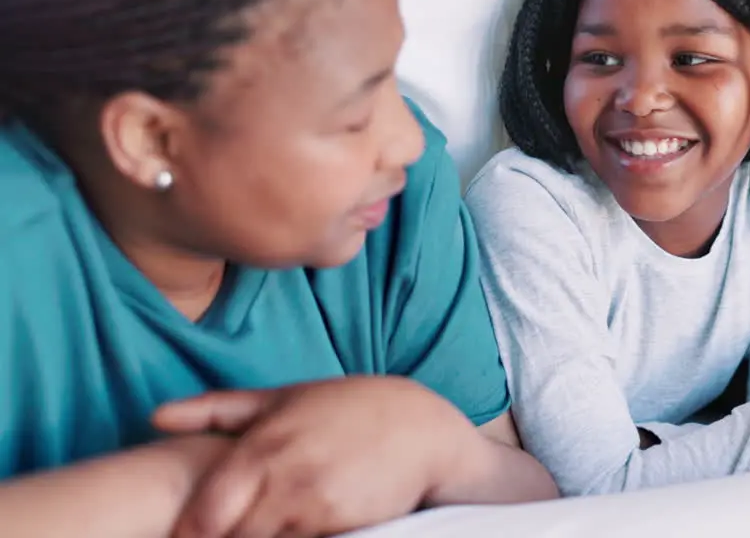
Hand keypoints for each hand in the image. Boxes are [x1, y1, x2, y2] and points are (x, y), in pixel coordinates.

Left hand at [153, 376, 488, 537]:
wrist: (422, 426)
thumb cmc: (348, 409)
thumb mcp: (284, 397)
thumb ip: (218, 409)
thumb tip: (155, 416)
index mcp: (259, 448)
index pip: (199, 518)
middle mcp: (281, 477)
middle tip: (224, 536)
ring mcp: (313, 506)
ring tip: (265, 529)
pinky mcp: (343, 526)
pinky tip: (294, 534)